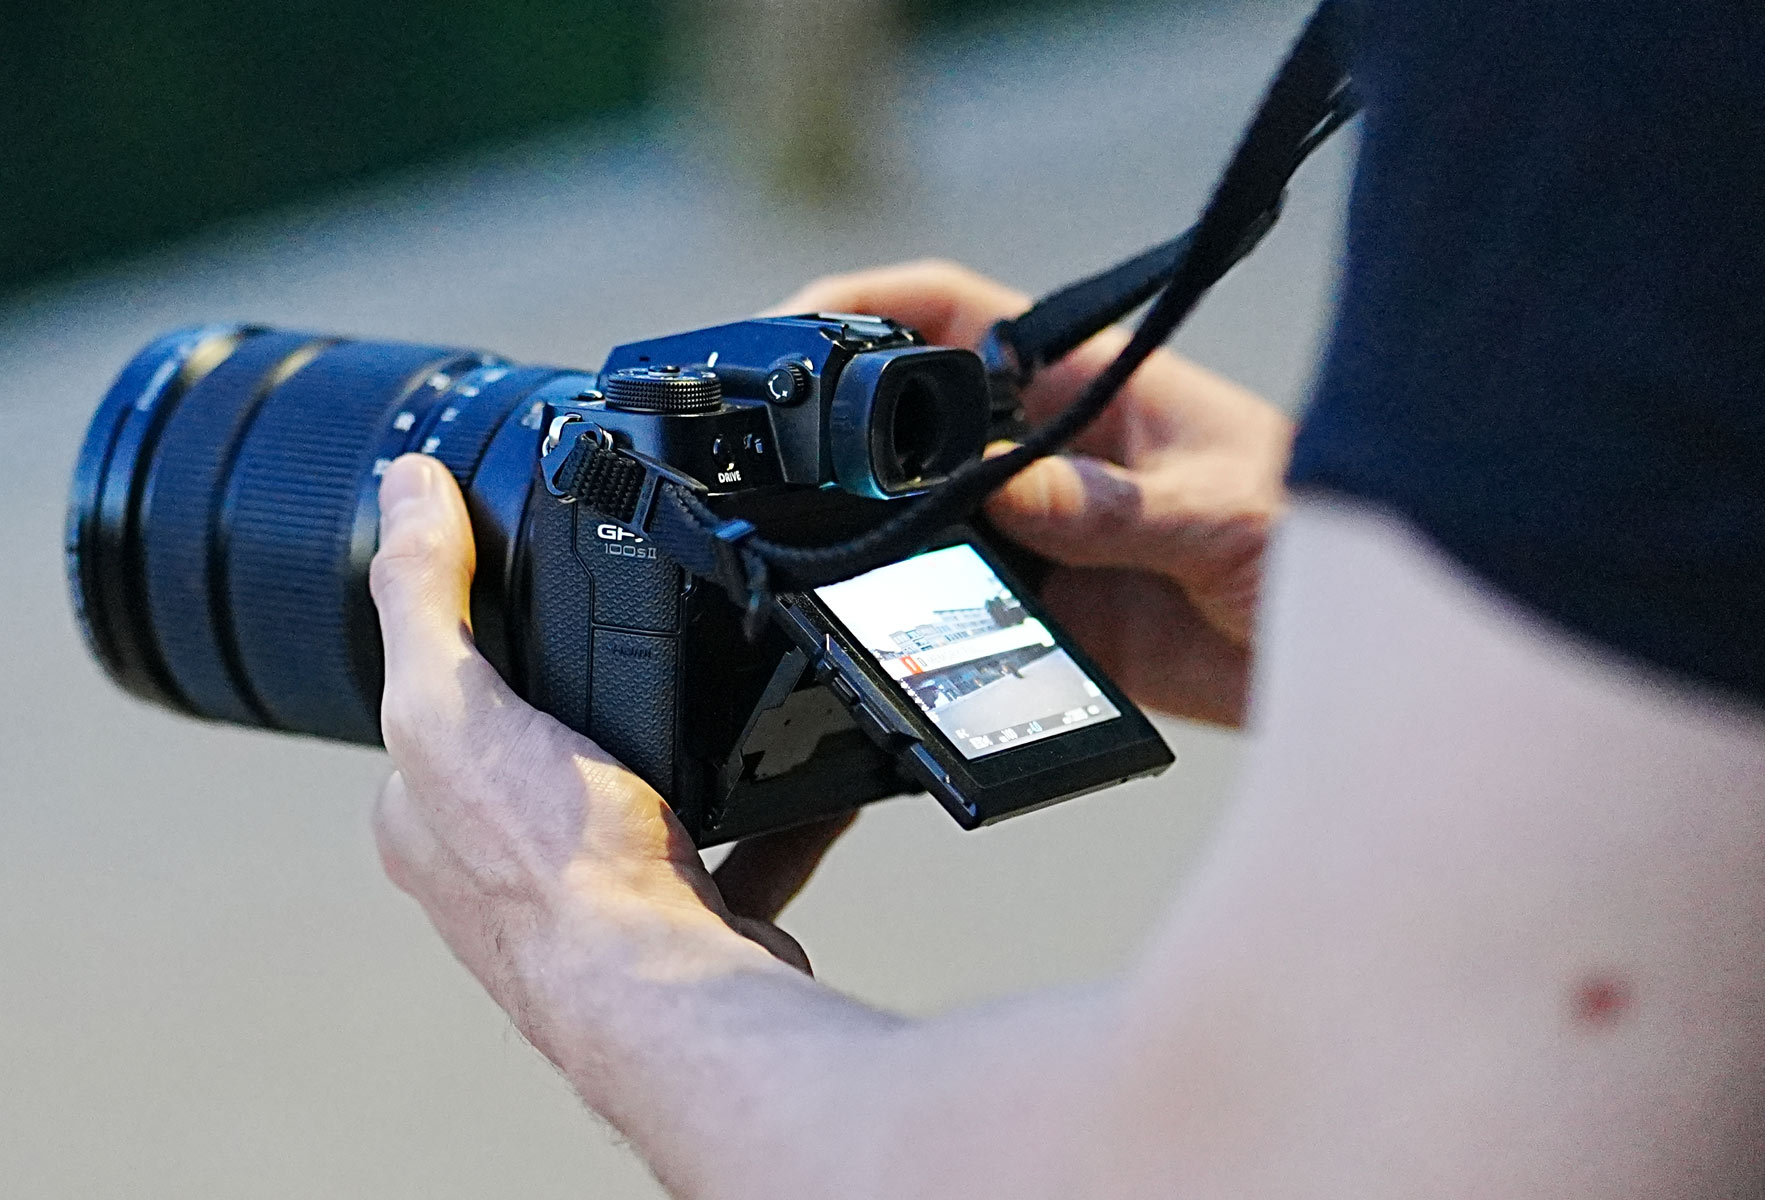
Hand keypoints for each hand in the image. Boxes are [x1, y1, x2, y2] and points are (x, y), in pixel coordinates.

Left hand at [368, 454, 848, 1020]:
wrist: (671, 997)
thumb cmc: (551, 874)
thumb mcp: (451, 700)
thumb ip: (425, 592)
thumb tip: (407, 485)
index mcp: (424, 815)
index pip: (435, 702)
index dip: (472, 640)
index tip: (526, 583)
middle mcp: (498, 869)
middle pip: (541, 750)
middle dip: (592, 696)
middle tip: (643, 636)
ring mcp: (597, 901)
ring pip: (642, 799)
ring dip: (684, 751)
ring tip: (725, 688)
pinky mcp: (688, 923)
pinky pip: (741, 846)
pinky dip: (777, 808)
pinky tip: (815, 767)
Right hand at [770, 260, 1290, 724]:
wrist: (1377, 667)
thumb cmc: (1331, 537)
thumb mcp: (1229, 511)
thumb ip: (1116, 506)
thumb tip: (1002, 489)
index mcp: (1085, 385)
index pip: (950, 313)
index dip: (862, 305)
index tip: (786, 330)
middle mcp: (1043, 455)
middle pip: (906, 425)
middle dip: (835, 440)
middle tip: (770, 472)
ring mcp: (1035, 538)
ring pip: (915, 528)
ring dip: (869, 549)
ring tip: (814, 573)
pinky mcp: (1042, 621)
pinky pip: (952, 619)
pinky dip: (912, 633)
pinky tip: (882, 648)